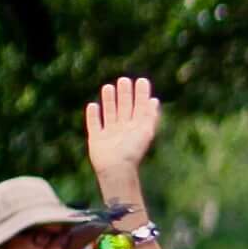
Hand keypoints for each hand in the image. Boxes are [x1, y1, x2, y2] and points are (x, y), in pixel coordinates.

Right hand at [85, 73, 163, 194]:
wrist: (117, 169)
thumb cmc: (133, 151)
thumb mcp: (145, 132)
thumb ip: (150, 116)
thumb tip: (154, 100)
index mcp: (137, 128)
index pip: (140, 107)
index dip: (141, 95)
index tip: (141, 80)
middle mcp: (124, 130)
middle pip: (125, 108)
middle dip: (125, 94)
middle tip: (124, 80)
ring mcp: (110, 135)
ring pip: (110, 113)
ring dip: (109, 101)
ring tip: (108, 87)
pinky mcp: (97, 140)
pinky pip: (94, 125)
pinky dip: (93, 116)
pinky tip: (92, 105)